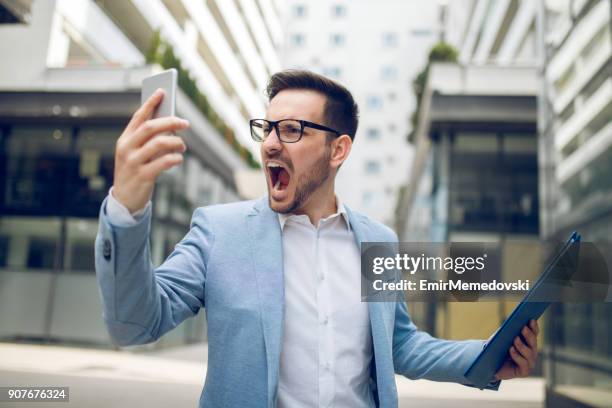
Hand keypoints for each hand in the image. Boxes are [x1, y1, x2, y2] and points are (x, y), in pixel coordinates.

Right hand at [112, 89, 189, 212]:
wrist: (124, 200)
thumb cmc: (135, 172)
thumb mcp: (136, 154)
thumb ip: (148, 140)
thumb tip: (170, 124)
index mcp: (125, 139)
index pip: (139, 116)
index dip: (150, 102)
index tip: (162, 91)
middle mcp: (127, 148)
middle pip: (151, 127)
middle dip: (170, 121)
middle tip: (185, 123)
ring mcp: (133, 162)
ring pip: (159, 143)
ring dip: (176, 142)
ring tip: (182, 146)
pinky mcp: (143, 176)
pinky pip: (164, 162)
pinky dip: (175, 158)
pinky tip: (178, 159)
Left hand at [494, 319, 538, 379]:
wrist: (492, 368)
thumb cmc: (497, 351)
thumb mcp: (501, 339)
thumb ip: (506, 332)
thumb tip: (510, 323)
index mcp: (528, 343)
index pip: (534, 334)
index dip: (534, 327)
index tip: (531, 319)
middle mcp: (531, 353)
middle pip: (533, 343)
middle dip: (529, 335)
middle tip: (523, 328)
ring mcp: (529, 363)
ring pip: (529, 353)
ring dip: (522, 345)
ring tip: (515, 339)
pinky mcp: (524, 372)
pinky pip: (523, 363)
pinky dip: (517, 356)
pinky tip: (511, 349)